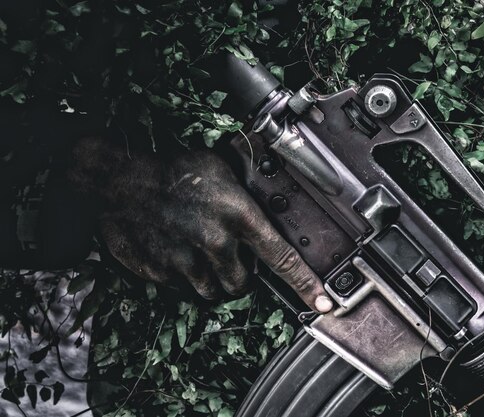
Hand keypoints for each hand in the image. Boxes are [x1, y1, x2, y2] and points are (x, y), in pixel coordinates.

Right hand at [67, 137, 332, 312]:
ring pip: (213, 291)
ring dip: (212, 278)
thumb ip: (247, 198)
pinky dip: (184, 276)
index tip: (324, 304)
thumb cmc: (172, 170)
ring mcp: (186, 262)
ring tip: (198, 250)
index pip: (282, 258)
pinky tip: (175, 249)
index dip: (306, 284)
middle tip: (226, 253)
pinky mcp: (161, 273)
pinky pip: (182, 288)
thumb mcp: (221, 170)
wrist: (118, 181)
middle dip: (240, 275)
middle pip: (243, 285)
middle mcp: (215, 243)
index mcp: (238, 216)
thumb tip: (269, 210)